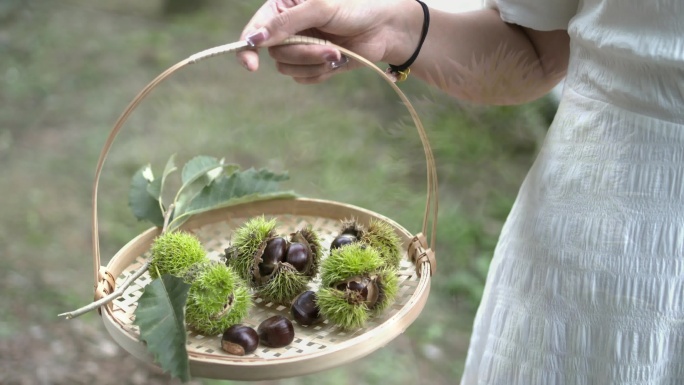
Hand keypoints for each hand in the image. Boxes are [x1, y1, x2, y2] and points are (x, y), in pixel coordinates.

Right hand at [237, 0, 421, 83]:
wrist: (385, 29)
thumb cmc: (356, 8)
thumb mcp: (320, 8)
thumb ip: (287, 23)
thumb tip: (255, 38)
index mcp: (283, 7)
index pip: (255, 29)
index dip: (247, 47)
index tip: (251, 64)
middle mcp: (287, 28)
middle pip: (274, 53)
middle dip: (302, 54)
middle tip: (328, 48)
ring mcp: (300, 47)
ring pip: (288, 68)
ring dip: (314, 64)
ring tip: (337, 52)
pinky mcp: (312, 65)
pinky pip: (303, 78)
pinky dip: (320, 73)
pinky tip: (338, 60)